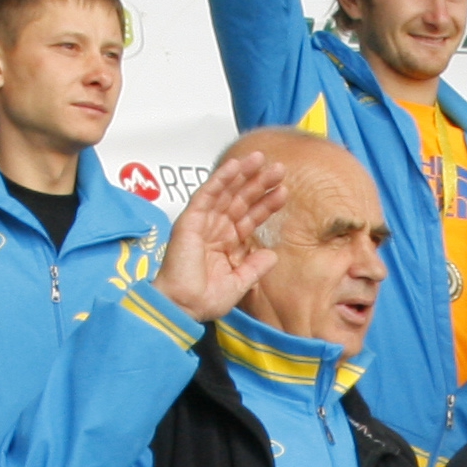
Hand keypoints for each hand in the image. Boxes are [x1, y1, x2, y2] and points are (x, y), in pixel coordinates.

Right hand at [154, 149, 287, 322]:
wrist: (183, 307)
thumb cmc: (204, 300)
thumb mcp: (239, 283)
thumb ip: (255, 267)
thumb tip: (273, 255)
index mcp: (226, 243)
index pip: (250, 217)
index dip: (266, 204)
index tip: (283, 191)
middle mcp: (215, 230)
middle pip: (240, 200)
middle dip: (259, 183)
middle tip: (278, 169)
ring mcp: (202, 223)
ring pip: (225, 192)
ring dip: (242, 174)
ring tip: (260, 159)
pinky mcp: (189, 220)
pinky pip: (206, 194)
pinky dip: (220, 178)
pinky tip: (235, 166)